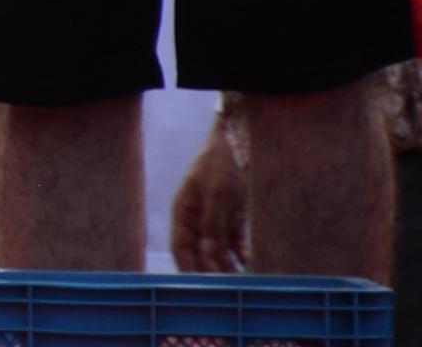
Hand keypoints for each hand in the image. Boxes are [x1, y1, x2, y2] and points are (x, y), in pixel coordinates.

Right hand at [168, 122, 247, 271]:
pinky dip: (239, 252)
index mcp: (183, 211)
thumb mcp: (217, 193)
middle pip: (200, 251)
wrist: (238, 142)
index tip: (198, 286)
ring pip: (217, 248)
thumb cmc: (220, 163)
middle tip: (227, 286)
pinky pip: (233, 240)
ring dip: (227, 263)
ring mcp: (214, 217)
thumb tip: (209, 253)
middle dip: (211, 268)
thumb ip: (213, 224)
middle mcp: (196, 218)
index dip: (186, 266)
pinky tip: (248, 262)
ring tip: (241, 279)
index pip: (180, 246)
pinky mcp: (231, 216)